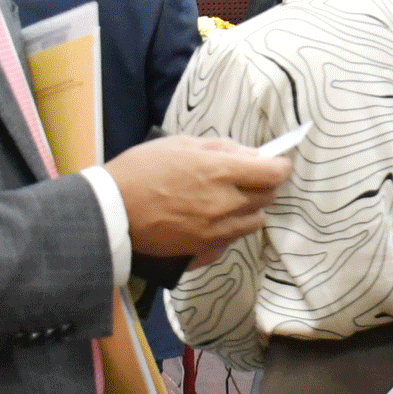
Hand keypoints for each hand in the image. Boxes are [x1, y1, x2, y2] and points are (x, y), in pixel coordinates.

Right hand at [107, 135, 291, 259]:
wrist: (113, 211)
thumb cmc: (142, 170)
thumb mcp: (181, 144)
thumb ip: (220, 148)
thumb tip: (248, 155)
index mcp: (221, 172)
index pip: (274, 174)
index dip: (279, 166)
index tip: (274, 164)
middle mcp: (226, 204)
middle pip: (269, 197)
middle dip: (263, 185)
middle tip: (247, 178)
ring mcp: (217, 231)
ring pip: (256, 220)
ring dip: (250, 208)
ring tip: (229, 200)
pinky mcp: (206, 249)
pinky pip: (234, 239)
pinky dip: (231, 228)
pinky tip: (213, 219)